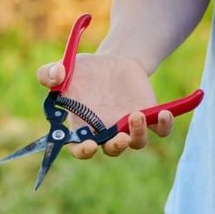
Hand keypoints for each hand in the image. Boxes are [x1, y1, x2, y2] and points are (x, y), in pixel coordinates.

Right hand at [35, 52, 175, 158]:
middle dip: (117, 147)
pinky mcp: (149, 116)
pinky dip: (165, 125)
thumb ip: (50, 73)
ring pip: (137, 142)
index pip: (81, 149)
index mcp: (84, 127)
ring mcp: (129, 126)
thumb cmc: (86, 71)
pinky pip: (161, 130)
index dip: (84, 152)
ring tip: (137, 115)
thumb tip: (56, 76)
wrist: (115, 62)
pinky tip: (165, 113)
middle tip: (121, 137)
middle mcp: (107, 132)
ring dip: (138, 133)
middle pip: (113, 150)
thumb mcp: (67, 68)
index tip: (89, 145)